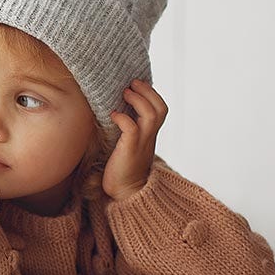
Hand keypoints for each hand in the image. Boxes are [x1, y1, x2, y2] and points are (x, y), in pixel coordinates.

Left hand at [103, 78, 167, 200]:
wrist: (125, 191)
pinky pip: (132, 129)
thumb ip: (128, 129)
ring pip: (151, 115)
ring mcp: (142, 143)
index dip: (152, 94)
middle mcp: (150, 136)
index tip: (138, 83)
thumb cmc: (123, 167)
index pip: (161, 108)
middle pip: (161, 108)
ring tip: (125, 92)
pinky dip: (123, 118)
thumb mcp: (129, 143)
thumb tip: (115, 110)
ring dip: (139, 100)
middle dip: (148, 92)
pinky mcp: (130, 149)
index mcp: (151, 134)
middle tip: (132, 83)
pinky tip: (113, 115)